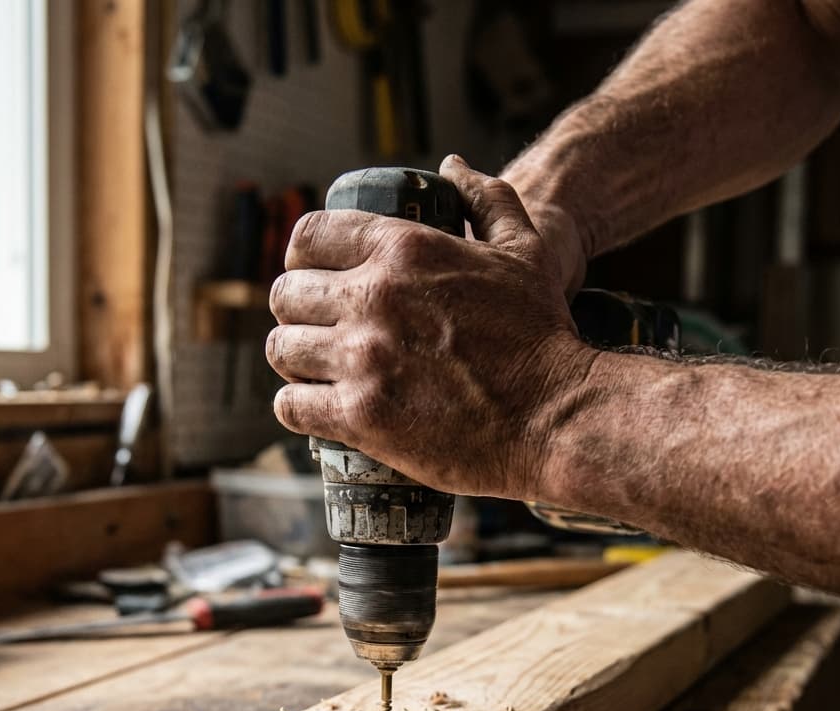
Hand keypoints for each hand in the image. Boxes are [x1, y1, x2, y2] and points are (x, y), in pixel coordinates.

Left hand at [266, 156, 594, 498]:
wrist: (557, 416)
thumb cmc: (543, 334)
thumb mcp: (527, 249)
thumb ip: (487, 199)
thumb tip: (453, 165)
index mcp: (403, 248)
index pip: (308, 237)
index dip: (303, 258)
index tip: (314, 278)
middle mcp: (373, 297)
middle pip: (287, 295)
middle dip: (298, 312)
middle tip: (318, 330)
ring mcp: (363, 359)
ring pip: (282, 349)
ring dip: (295, 359)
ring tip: (316, 370)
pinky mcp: (361, 416)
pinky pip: (291, 405)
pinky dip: (297, 406)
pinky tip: (315, 407)